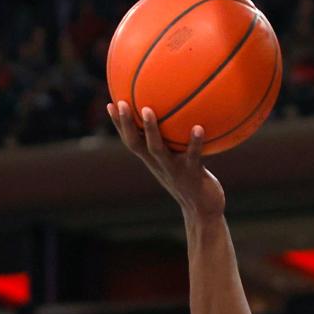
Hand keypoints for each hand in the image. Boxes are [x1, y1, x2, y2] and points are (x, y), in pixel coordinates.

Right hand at [108, 100, 225, 219]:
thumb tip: (178, 117)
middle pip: (136, 144)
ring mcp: (174, 170)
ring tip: (147, 110)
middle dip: (126, 124)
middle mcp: (159, 165)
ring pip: (157, 150)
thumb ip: (175, 144)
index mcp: (153, 162)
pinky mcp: (192, 175)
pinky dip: (195, 142)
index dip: (119, 125)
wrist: (203, 210)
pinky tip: (198, 127)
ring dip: (150, 130)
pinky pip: (192, 156)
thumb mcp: (179, 162)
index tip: (110, 104)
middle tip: (121, 103)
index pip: (131, 141)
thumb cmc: (192, 182)